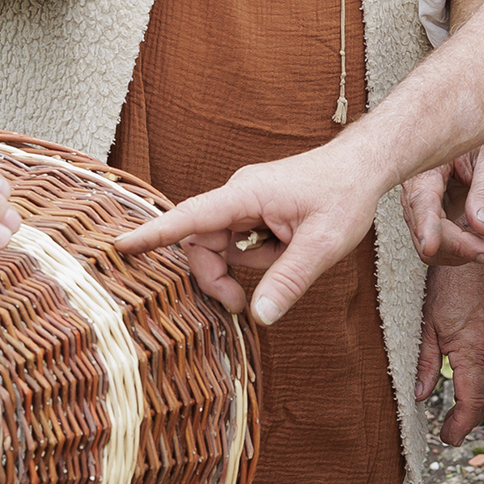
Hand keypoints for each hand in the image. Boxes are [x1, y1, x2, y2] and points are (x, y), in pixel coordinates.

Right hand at [123, 139, 393, 324]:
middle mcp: (238, 196)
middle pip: (201, 242)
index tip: (122, 246)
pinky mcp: (254, 211)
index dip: (155, 234)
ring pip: (219, 245)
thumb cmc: (344, 195)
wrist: (362, 167)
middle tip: (240, 304)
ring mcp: (245, 203)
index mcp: (246, 195)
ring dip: (236, 268)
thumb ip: (289, 280)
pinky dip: (252, 259)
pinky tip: (282, 254)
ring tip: (277, 271)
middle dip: (214, 276)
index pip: (190, 215)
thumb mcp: (323, 244)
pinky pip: (237, 242)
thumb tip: (259, 316)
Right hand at [399, 135, 483, 265]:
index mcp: (426, 165)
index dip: (426, 226)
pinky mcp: (430, 217)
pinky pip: (440, 244)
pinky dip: (463, 249)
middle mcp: (415, 188)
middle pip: (424, 232)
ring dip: (463, 253)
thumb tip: (482, 226)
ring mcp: (420, 206)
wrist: (479, 132)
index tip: (430, 246)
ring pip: (431, 246)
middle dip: (459, 247)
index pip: (422, 200)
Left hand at [418, 262, 483, 444]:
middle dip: (471, 419)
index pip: (472, 402)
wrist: (473, 253)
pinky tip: (471, 383)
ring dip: (480, 403)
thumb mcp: (426, 325)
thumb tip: (418, 396)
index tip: (447, 438)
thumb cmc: (445, 285)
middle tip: (451, 432)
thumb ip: (424, 363)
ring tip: (460, 413)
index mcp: (475, 351)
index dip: (460, 425)